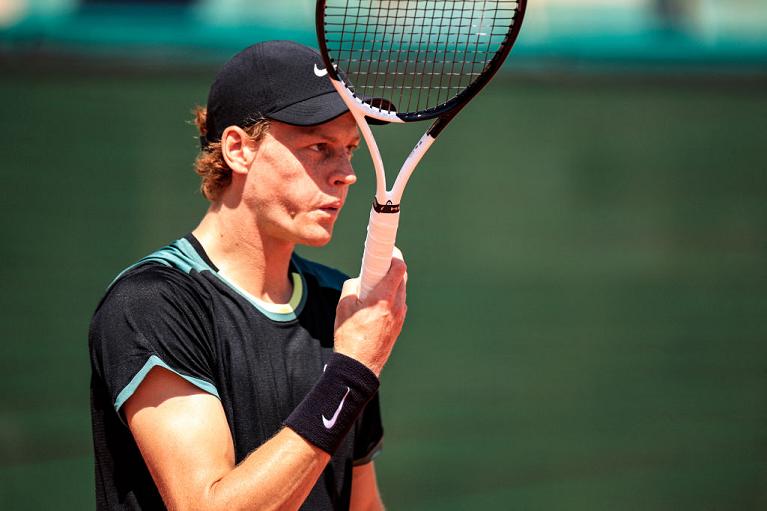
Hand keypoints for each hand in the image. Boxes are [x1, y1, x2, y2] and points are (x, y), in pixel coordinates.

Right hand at [334, 248, 407, 376]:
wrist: (358, 366)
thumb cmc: (349, 336)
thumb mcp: (343, 306)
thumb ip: (352, 286)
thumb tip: (360, 280)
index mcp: (383, 298)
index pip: (399, 268)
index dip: (395, 255)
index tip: (388, 249)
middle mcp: (396, 306)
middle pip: (402, 277)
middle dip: (391, 268)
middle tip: (379, 264)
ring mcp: (400, 317)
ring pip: (401, 291)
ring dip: (391, 284)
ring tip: (374, 286)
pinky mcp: (399, 326)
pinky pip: (398, 305)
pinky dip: (391, 298)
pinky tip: (376, 304)